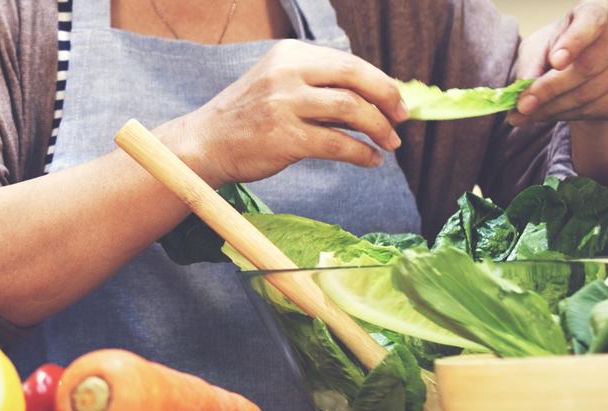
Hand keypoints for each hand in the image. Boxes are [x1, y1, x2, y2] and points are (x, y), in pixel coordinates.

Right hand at [160, 40, 407, 187]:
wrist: (205, 144)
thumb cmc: (247, 118)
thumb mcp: (279, 86)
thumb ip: (319, 86)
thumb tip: (375, 98)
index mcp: (289, 54)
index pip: (348, 62)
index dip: (380, 81)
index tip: (397, 100)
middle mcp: (286, 73)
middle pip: (355, 77)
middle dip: (387, 97)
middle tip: (402, 118)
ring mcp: (284, 104)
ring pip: (351, 109)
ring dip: (379, 128)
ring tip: (390, 143)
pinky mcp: (284, 138)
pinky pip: (337, 143)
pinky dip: (361, 153)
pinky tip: (371, 160)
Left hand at [509, 0, 607, 125]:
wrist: (582, 68)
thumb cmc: (557, 49)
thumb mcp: (538, 46)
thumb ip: (531, 62)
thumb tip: (524, 86)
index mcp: (597, 12)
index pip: (591, 23)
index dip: (574, 42)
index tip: (555, 62)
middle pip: (588, 67)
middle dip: (551, 89)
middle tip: (523, 104)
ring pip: (589, 94)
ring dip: (553, 108)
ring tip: (527, 113)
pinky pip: (594, 110)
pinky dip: (565, 115)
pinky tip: (548, 113)